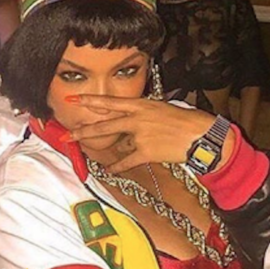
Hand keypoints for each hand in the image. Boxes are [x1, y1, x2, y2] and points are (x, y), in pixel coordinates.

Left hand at [67, 95, 218, 172]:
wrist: (201, 136)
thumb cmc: (186, 121)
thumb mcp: (162, 109)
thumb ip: (143, 115)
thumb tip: (131, 122)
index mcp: (142, 105)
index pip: (111, 102)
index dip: (91, 100)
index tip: (74, 99)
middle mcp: (137, 119)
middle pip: (104, 124)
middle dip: (84, 130)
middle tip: (68, 134)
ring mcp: (140, 136)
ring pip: (115, 143)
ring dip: (103, 146)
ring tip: (85, 148)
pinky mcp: (145, 152)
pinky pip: (126, 161)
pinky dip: (117, 166)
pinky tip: (108, 169)